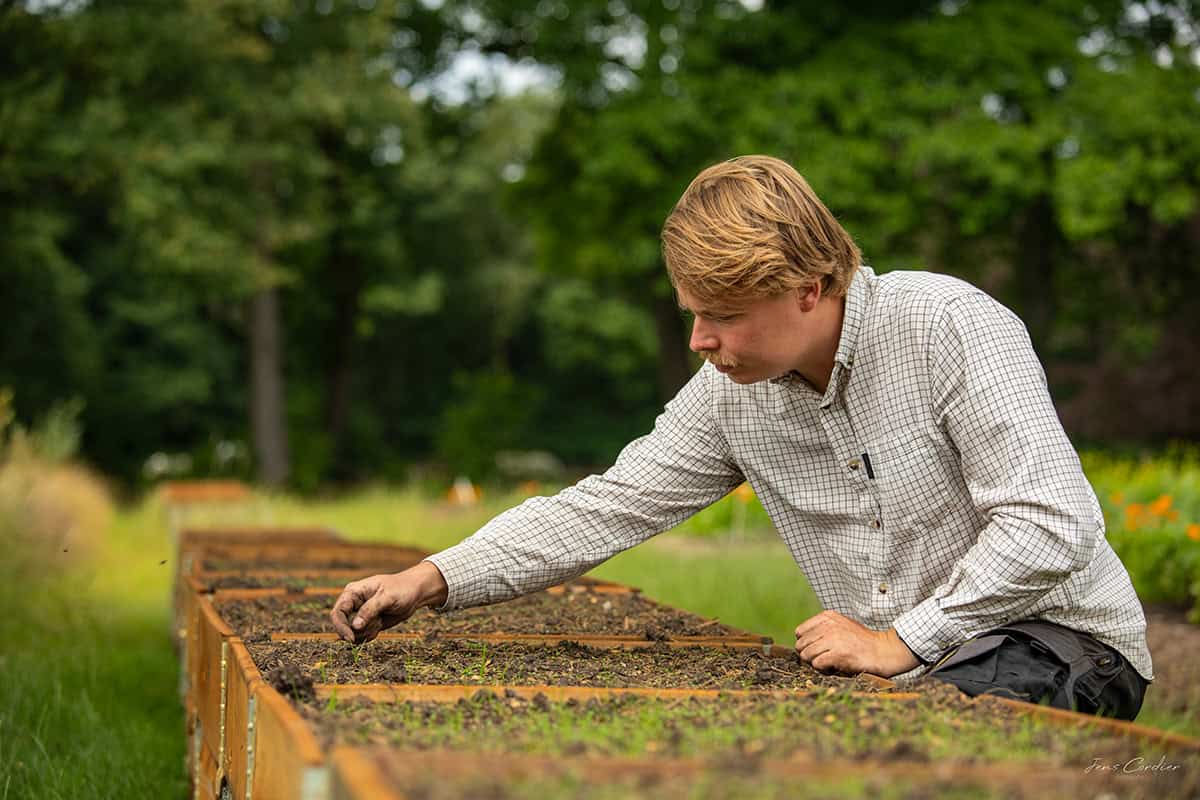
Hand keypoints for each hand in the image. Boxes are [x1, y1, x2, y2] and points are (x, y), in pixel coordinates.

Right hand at [330, 561, 448, 643]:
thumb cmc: (401, 589)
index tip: (351, 639)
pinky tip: (381, 623)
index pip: (338, 612)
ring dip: (368, 631)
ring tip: (381, 619)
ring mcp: (359, 615)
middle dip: (358, 630)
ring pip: (353, 633)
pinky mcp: (367, 623)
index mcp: (353, 592)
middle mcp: (353, 604)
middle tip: (376, 624)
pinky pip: (362, 636)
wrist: (415, 593)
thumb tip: (354, 626)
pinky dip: (371, 634)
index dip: (341, 627)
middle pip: (342, 625)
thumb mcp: (387, 597)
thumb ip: (370, 610)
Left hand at [793, 610, 919, 677]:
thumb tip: (800, 640)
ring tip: (828, 663)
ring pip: (806, 655)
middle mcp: (828, 626)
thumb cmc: (861, 641)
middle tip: (822, 658)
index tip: (817, 649)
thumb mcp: (841, 625)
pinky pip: (816, 664)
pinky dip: (822, 670)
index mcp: (827, 617)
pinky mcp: (838, 654)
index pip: (800, 632)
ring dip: (815, 663)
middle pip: (801, 645)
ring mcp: (833, 639)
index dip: (806, 643)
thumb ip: (822, 628)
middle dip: (809, 655)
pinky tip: (833, 668)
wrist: (883, 650)